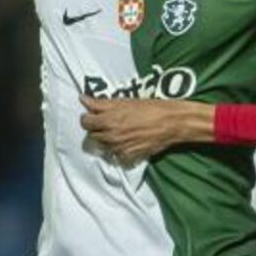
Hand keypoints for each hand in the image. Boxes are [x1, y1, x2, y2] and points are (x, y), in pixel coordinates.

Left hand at [80, 96, 212, 165]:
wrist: (171, 122)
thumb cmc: (151, 108)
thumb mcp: (125, 101)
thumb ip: (101, 103)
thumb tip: (83, 99)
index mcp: (108, 120)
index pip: (85, 122)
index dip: (88, 117)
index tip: (94, 115)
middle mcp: (111, 136)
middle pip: (91, 135)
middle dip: (96, 129)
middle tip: (107, 122)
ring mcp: (119, 148)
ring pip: (102, 146)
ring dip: (106, 139)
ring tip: (118, 131)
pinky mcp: (128, 156)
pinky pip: (116, 155)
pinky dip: (118, 149)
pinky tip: (127, 140)